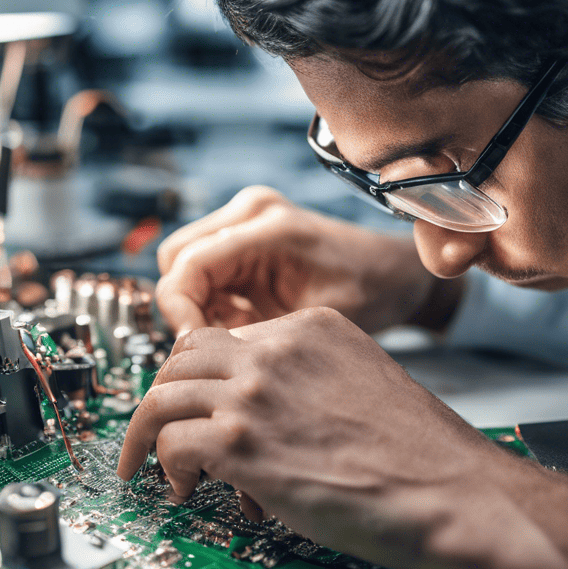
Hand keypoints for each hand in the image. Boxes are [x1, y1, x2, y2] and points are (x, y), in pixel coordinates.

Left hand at [115, 307, 567, 568]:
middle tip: (159, 430)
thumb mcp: (366, 383)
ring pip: (163, 394)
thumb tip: (266, 412)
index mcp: (314, 327)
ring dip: (148, 433)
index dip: (205, 376)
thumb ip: (312, 381)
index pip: (230, 337)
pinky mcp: (241, 441)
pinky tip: (186, 489)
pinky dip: (166, 468)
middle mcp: (279, 348)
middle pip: (185, 355)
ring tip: (151, 466)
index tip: (197, 405)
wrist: (454, 492)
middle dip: (164, 395)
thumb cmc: (423, 457)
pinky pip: (170, 442)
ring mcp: (257, 392)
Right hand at [155, 186, 456, 333]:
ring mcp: (244, 219)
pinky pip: (202, 271)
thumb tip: (198, 356)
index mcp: (268, 226)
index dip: (179, 313)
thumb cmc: (367, 293)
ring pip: (182, 267)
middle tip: (212, 347)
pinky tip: (242, 323)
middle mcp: (249, 212)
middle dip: (183, 308)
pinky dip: (210, 302)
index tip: (192, 351)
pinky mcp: (243, 237)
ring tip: (233, 336)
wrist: (393, 273)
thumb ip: (253, 333)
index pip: (189, 265)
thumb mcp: (313, 321)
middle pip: (174, 260)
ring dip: (196, 306)